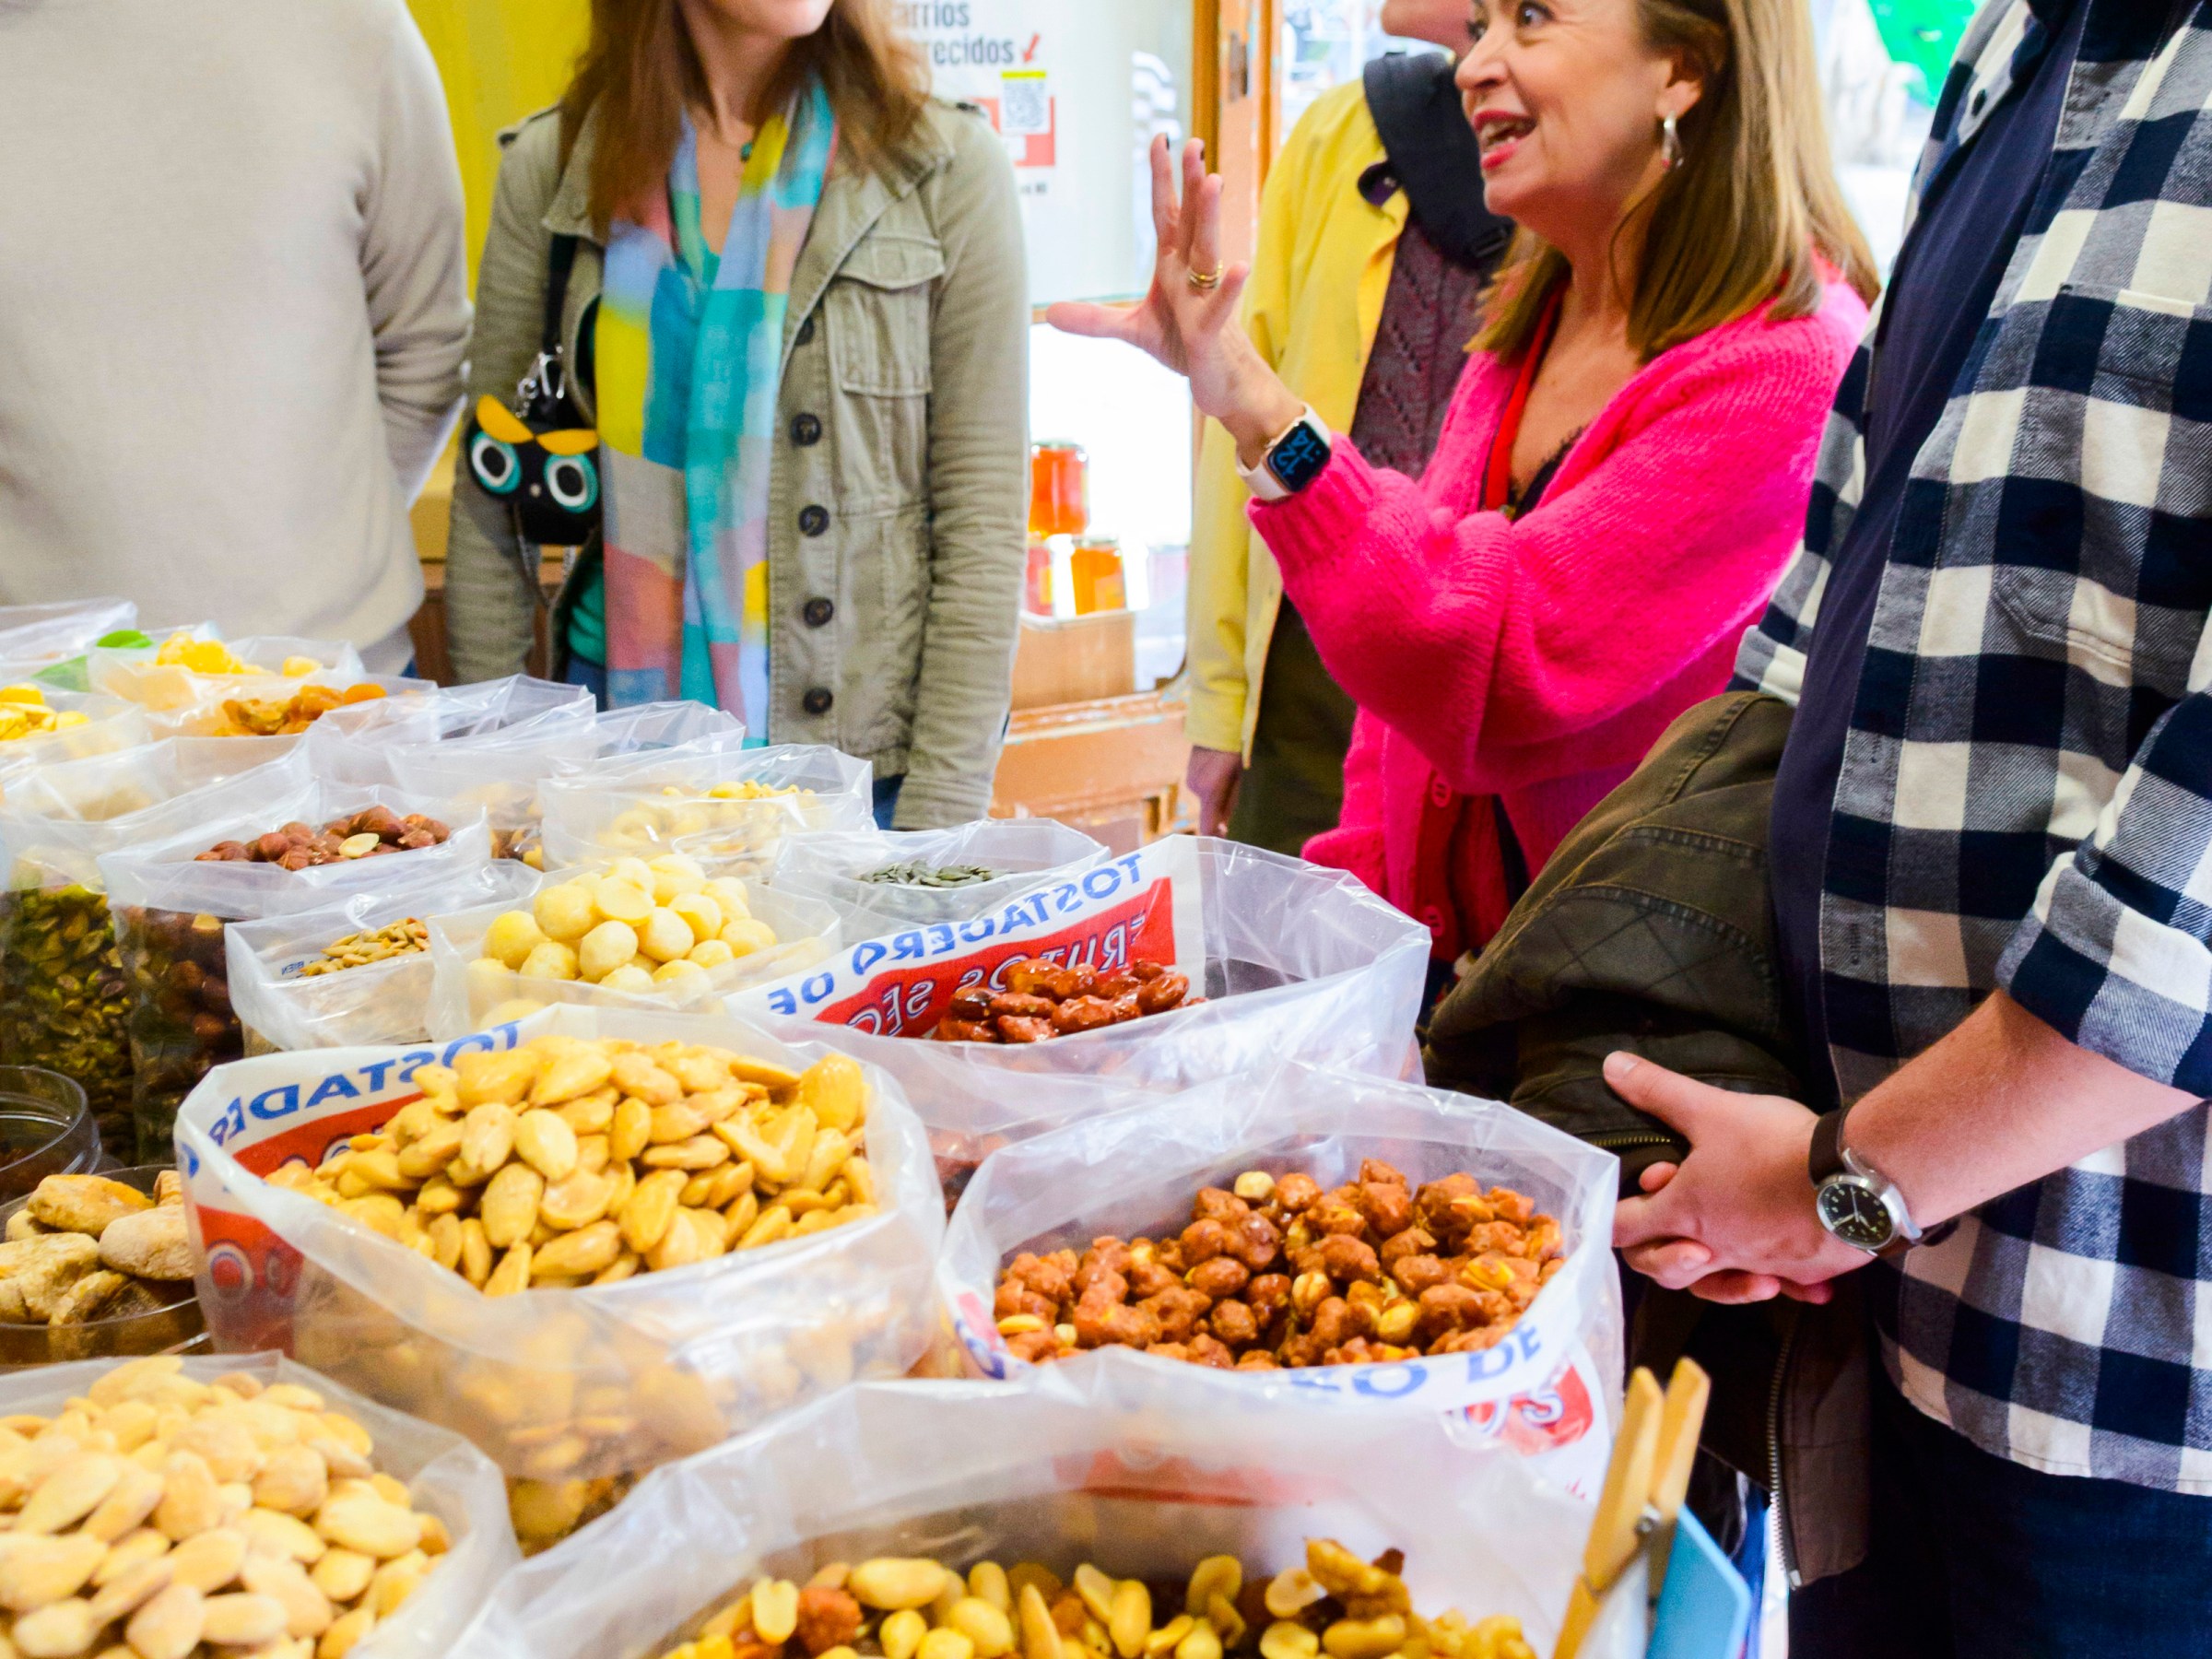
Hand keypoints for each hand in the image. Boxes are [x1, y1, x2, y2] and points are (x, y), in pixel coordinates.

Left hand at [1047, 137, 1304, 460]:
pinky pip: (1220, 305)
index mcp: (1174, 266)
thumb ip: (1095, 319)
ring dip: (1210, 215)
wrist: (1220, 383)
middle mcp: (1192, 273)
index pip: (1168, 214)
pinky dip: (1230, 287)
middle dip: (1192, 183)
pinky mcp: (1211, 328)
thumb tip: (1050, 313)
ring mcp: (1205, 297)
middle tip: (1193, 144)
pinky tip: (1241, 266)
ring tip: (1213, 180)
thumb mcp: (1133, 330)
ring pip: (1209, 250)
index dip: (1164, 179)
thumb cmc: (1184, 346)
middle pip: (1192, 220)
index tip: (1161, 139)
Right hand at [1185, 746, 1242, 836]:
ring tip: (1226, 775)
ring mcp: (1190, 782)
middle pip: (1209, 810)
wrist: (1215, 727)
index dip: (1212, 836)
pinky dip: (1209, 786)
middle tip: (1233, 787)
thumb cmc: (1233, 753)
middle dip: (1220, 807)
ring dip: (1215, 794)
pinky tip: (1216, 771)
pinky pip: (1201, 789)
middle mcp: (1196, 788)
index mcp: (1211, 790)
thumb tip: (1222, 829)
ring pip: (1205, 798)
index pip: (1207, 825)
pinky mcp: (1188, 776)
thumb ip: (1228, 805)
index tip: (1219, 842)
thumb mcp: (1237, 779)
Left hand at [1608, 1053, 1870, 1299]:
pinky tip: (1790, 1272)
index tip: (1614, 1204)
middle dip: (1655, 1250)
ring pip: (1721, 1283)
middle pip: (1666, 1269)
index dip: (1611, 1216)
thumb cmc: (1775, 1147)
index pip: (1625, 1229)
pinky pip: (1781, 1282)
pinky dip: (1779, 1279)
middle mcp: (1716, 1248)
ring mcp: (1759, 1263)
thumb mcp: (1711, 1110)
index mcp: (1685, 1213)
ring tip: (1721, 1246)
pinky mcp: (1800, 1268)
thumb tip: (1612, 1066)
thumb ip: (1659, 1091)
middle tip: (1669, 1215)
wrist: (1855, 1180)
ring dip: (1710, 1268)